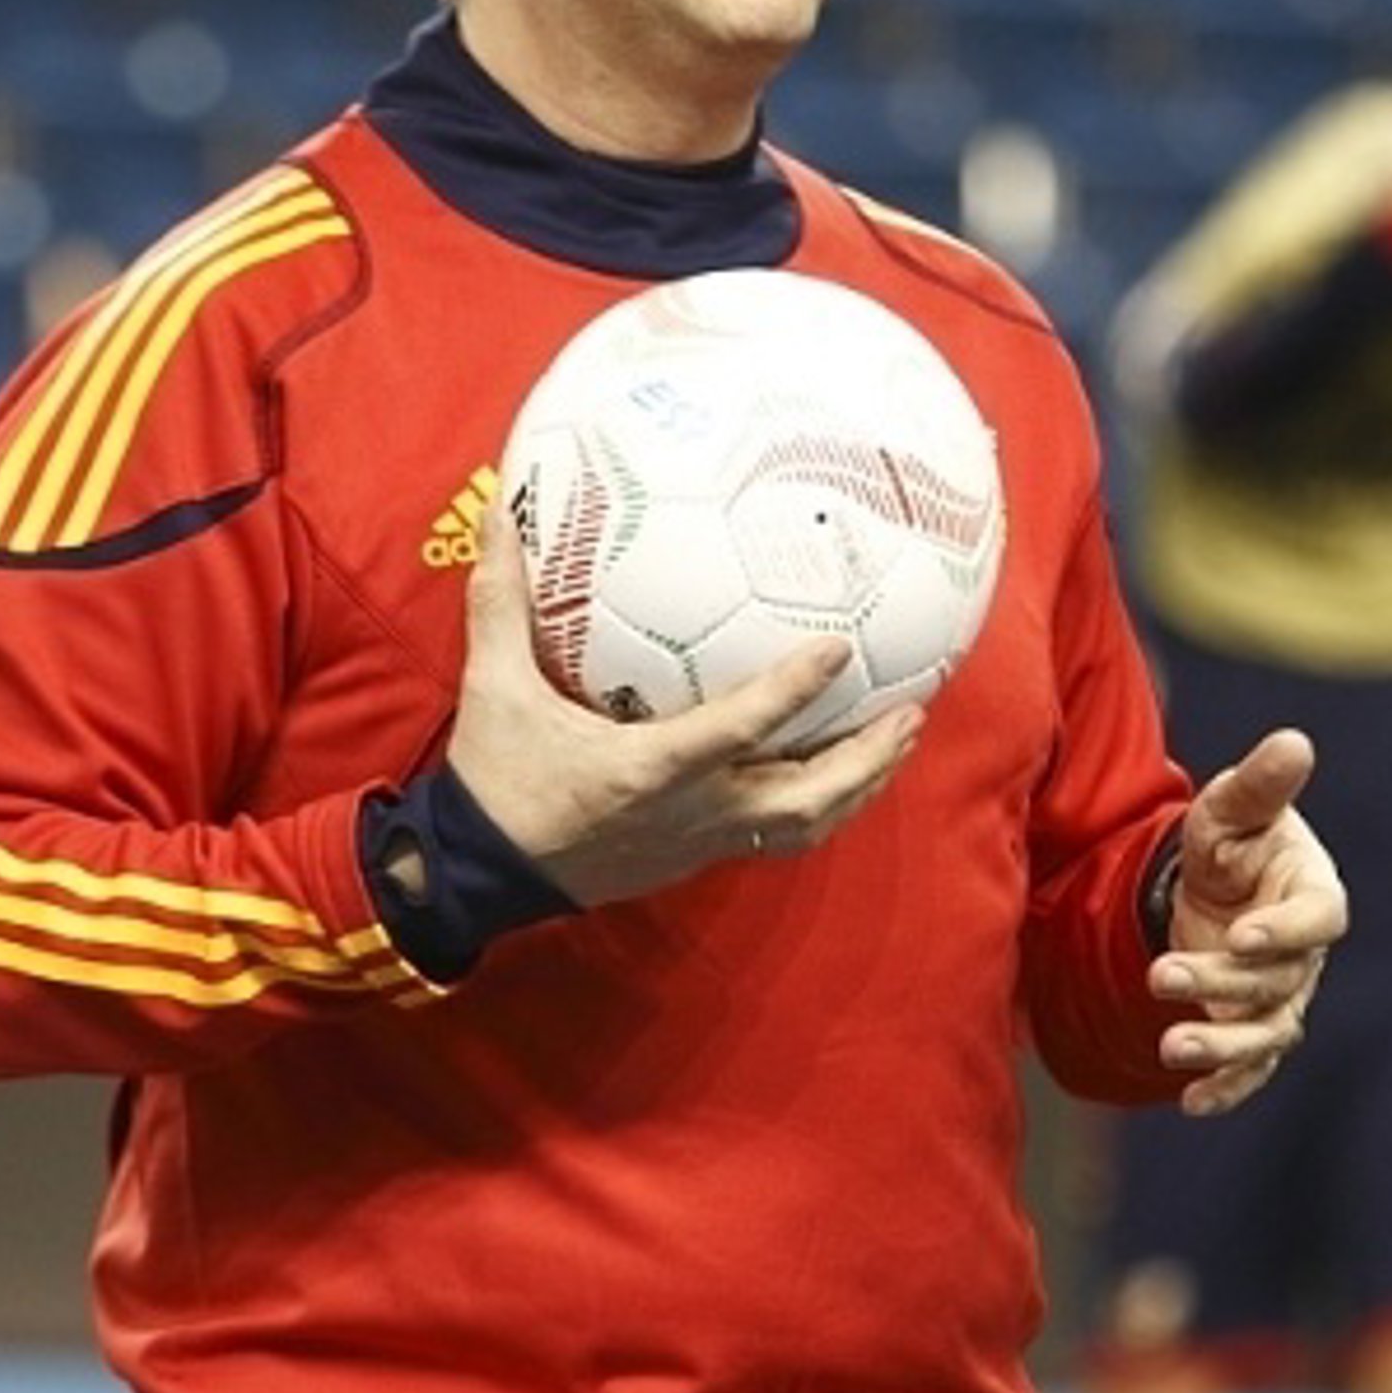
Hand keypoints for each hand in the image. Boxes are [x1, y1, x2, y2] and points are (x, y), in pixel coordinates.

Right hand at [447, 503, 924, 907]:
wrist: (479, 876)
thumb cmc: (494, 777)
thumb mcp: (495, 686)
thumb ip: (501, 601)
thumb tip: (499, 516)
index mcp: (651, 767)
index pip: (742, 726)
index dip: (796, 689)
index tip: (841, 648)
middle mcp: (691, 811)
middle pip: (806, 796)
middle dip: (867, 758)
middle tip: (912, 710)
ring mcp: (698, 843)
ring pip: (803, 825)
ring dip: (857, 785)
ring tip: (898, 741)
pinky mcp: (693, 860)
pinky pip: (774, 836)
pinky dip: (818, 805)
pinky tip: (835, 773)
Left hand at [1149, 726, 1347, 1117]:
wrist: (1211, 885)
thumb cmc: (1231, 839)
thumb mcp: (1233, 807)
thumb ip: (1260, 784)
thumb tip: (1293, 741)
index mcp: (1311, 894)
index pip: (1316, 920)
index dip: (1284, 930)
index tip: (1241, 934)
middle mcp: (1303, 954)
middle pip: (1276, 980)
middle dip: (1221, 981)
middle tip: (1160, 974)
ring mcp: (1279, 996)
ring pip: (1264, 1032)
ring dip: (1221, 1044)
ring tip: (1169, 1045)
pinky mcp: (1250, 1026)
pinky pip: (1249, 1068)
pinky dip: (1226, 1087)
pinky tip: (1191, 1102)